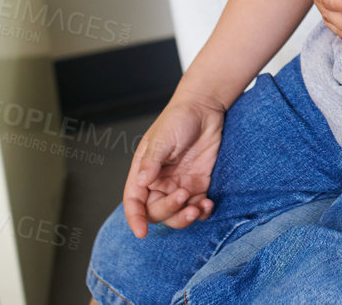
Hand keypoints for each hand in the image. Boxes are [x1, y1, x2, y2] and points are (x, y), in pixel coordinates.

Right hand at [122, 90, 224, 237]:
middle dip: (169, 210)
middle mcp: (159, 183)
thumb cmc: (178, 118)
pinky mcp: (198, 185)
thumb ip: (152, 161)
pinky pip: (196, 207)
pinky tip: (207, 205)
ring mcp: (179, 185)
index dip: (134, 218)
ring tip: (198, 207)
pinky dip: (201, 212)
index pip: (134, 201)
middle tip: (183, 195)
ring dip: (185, 217)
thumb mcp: (162, 138)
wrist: (204, 108)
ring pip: (177, 214)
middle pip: (156, 211)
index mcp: (143, 173)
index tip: (141, 232)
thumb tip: (142, 182)